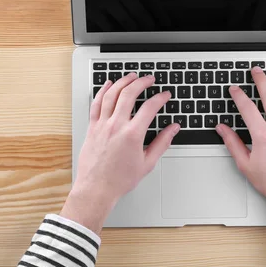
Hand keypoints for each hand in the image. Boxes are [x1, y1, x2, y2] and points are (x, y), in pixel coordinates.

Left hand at [60, 73, 179, 233]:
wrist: (96, 189)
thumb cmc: (119, 180)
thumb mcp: (147, 163)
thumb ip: (162, 142)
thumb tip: (173, 129)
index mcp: (132, 135)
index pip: (150, 108)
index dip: (160, 98)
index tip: (165, 95)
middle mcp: (116, 126)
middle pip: (129, 94)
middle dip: (141, 82)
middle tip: (149, 79)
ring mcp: (102, 125)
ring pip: (111, 95)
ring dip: (123, 82)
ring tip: (131, 76)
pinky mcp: (92, 127)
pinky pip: (96, 103)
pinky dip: (102, 91)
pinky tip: (108, 85)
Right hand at [85, 0, 171, 31]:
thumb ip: (148, 1)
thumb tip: (164, 21)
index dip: (161, 13)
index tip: (168, 24)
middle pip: (138, 11)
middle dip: (148, 24)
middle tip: (153, 33)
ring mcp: (107, 2)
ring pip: (125, 20)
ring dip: (135, 31)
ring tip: (140, 37)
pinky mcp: (95, 13)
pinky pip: (110, 27)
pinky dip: (118, 34)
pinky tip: (124, 37)